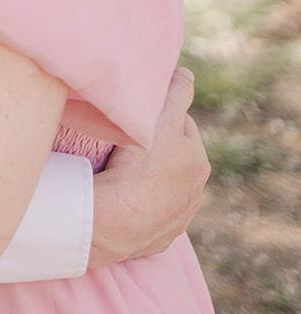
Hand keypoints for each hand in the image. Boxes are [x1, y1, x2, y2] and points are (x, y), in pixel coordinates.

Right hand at [88, 67, 209, 267]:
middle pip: (175, 158)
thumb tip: (187, 74)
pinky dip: (140, 205)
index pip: (182, 126)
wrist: (115, 221)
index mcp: (198, 163)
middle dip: (159, 148)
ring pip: (164, 188)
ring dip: (150, 178)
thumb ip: (176, 94)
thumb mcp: (159, 121)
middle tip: (129, 140)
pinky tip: (123, 199)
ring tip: (123, 170)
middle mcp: (194, 194)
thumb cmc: (138, 166)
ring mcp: (176, 220)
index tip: (142, 114)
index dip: (162, 116)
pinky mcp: (156, 240)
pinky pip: (149, 216)